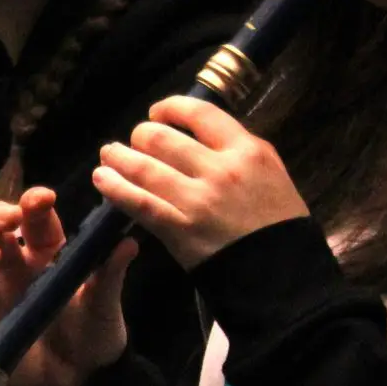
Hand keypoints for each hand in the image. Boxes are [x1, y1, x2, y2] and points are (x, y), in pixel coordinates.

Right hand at [0, 186, 134, 385]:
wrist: (85, 383)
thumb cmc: (95, 334)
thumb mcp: (105, 306)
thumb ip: (109, 277)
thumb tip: (127, 243)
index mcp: (44, 256)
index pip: (33, 223)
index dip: (33, 207)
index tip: (41, 199)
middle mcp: (11, 271)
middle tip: (7, 220)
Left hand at [94, 96, 308, 268]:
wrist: (284, 277)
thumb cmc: (279, 226)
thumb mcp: (271, 175)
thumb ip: (237, 152)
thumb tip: (198, 136)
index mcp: (248, 151)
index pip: (198, 113)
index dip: (169, 108)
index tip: (157, 114)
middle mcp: (220, 170)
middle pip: (161, 138)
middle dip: (140, 136)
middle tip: (133, 142)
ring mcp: (198, 200)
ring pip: (144, 166)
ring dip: (118, 157)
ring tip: (107, 155)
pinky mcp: (180, 229)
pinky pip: (139, 202)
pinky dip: (115, 188)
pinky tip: (102, 179)